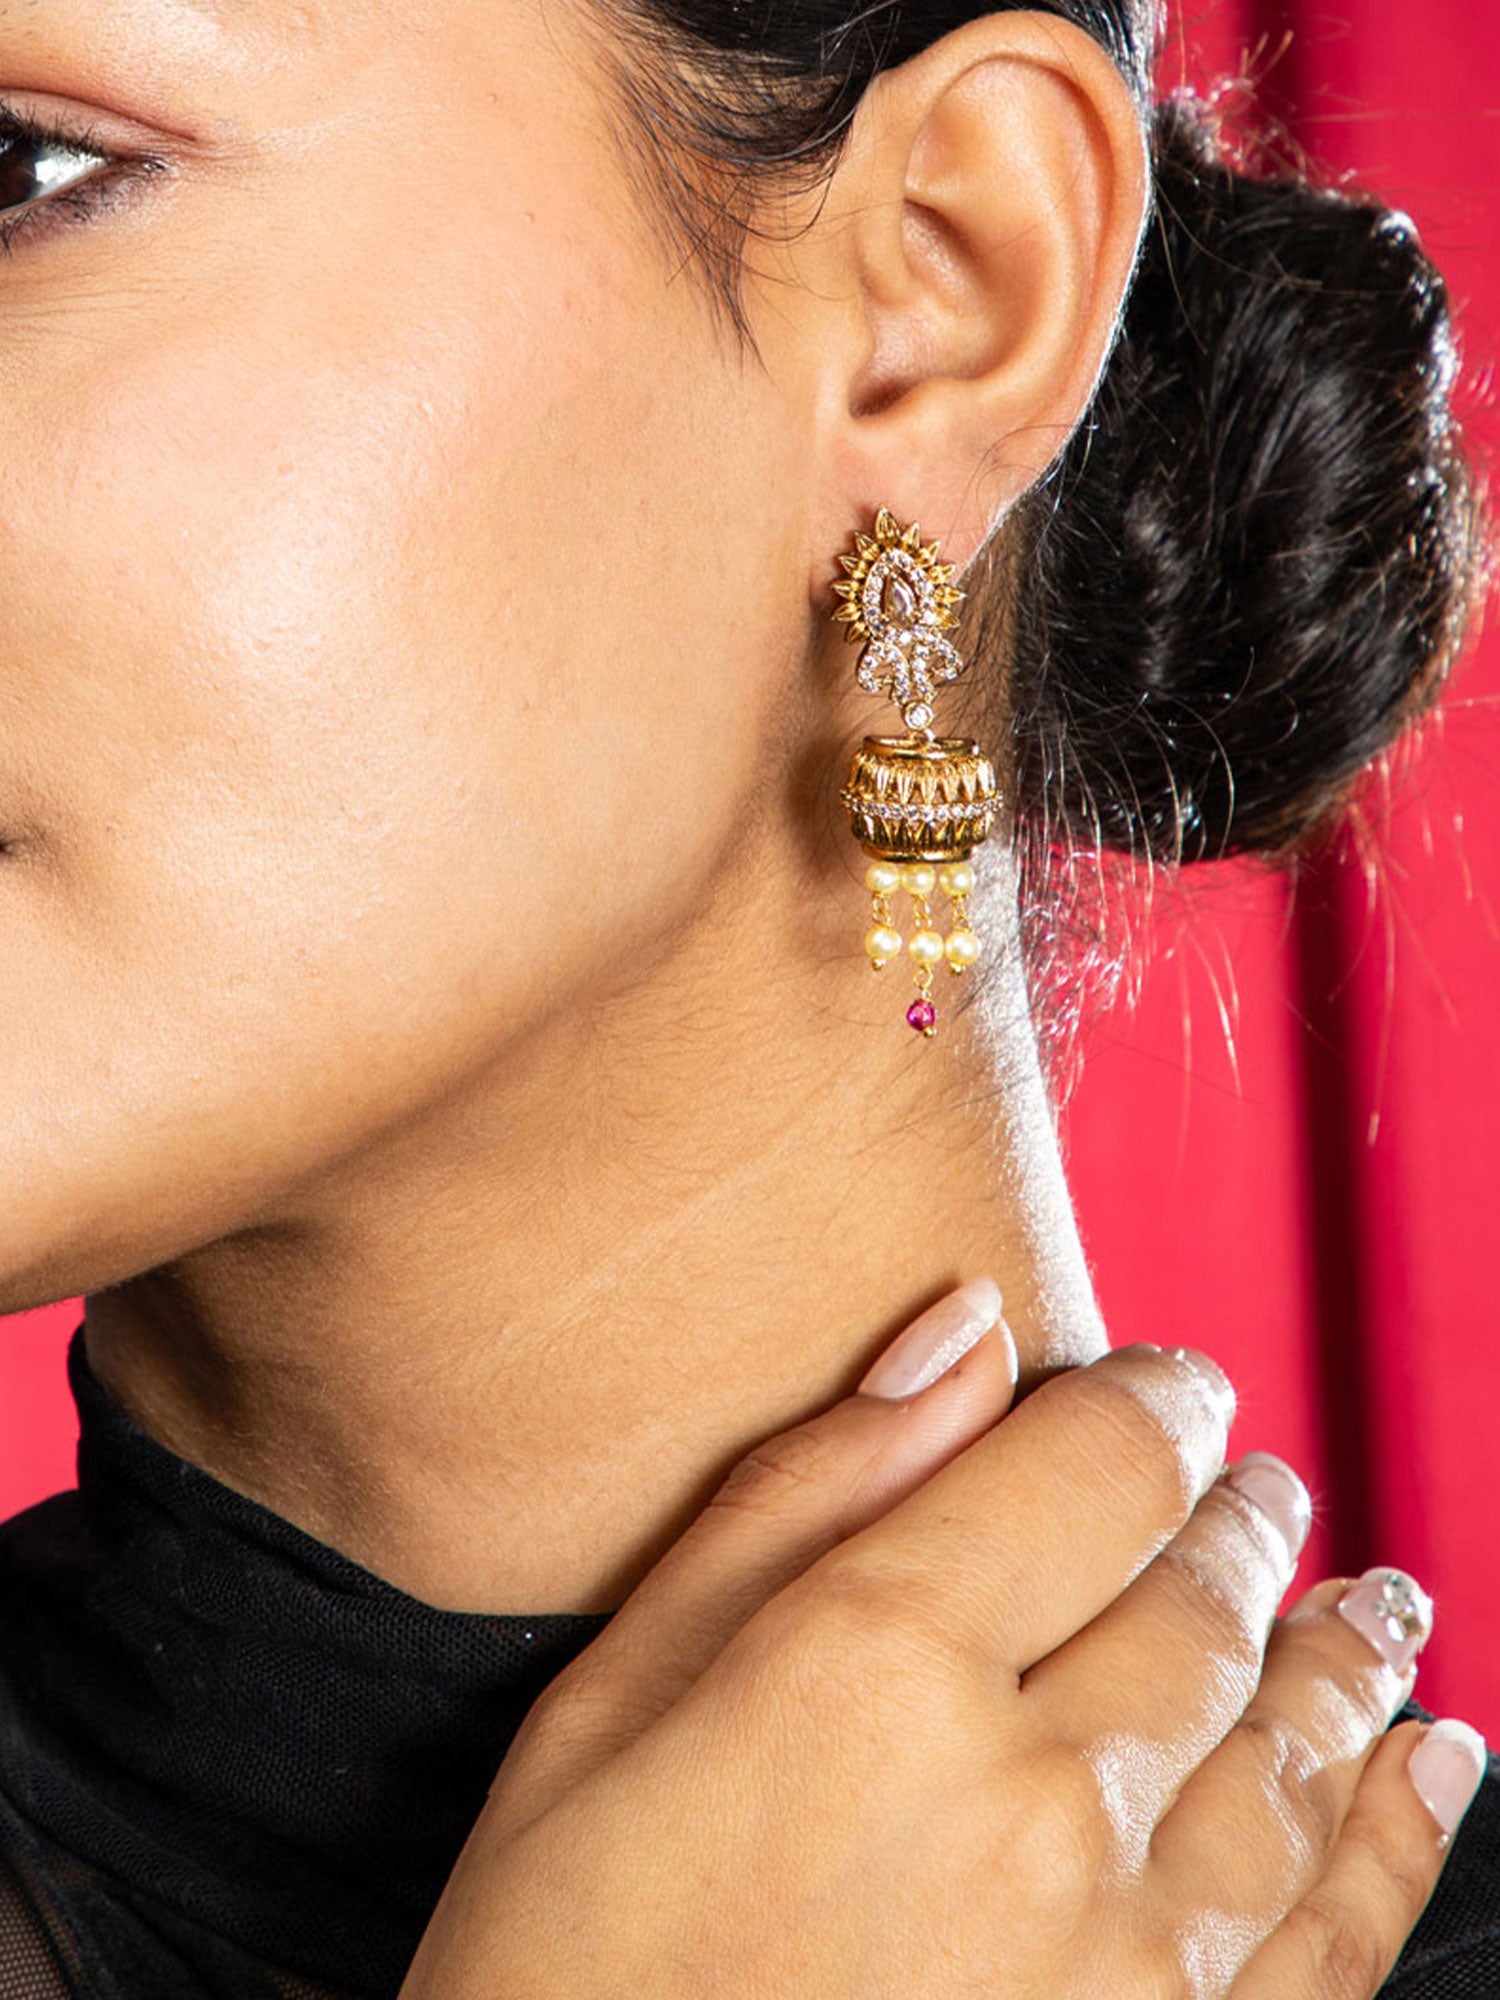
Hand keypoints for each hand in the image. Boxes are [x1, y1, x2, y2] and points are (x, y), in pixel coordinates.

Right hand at [397, 1283, 1484, 1998]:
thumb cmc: (561, 1955)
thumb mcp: (615, 1695)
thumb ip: (801, 1495)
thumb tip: (963, 1332)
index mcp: (875, 1662)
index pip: (1098, 1461)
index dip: (1153, 1398)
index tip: (1168, 1385)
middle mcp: (1028, 1796)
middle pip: (1203, 1594)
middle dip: (1237, 1518)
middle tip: (1256, 1486)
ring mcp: (1121, 1957)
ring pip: (1289, 1743)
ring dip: (1338, 1646)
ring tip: (1366, 1594)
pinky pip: (1337, 1930)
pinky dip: (1398, 1825)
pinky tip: (1432, 1751)